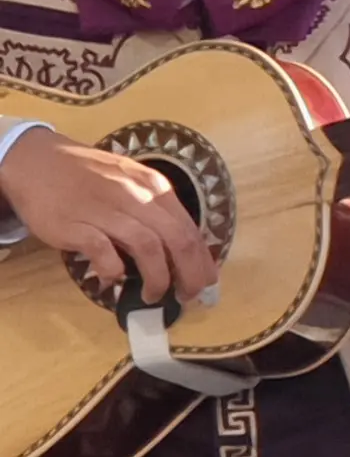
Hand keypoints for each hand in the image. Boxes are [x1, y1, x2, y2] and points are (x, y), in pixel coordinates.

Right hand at [2, 126, 217, 306]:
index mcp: (154, 187)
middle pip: (177, 239)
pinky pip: (103, 251)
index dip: (202, 260)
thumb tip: (180, 251)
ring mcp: (105, 208)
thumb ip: (155, 212)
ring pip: (148, 246)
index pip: (189, 228)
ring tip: (152, 295)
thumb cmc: (88, 176)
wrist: (36, 161)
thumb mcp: (131, 184)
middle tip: (187, 296)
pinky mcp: (74, 223)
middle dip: (190, 274)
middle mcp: (135, 196)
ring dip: (157, 278)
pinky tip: (113, 279)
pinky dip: (114, 270)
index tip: (206, 282)